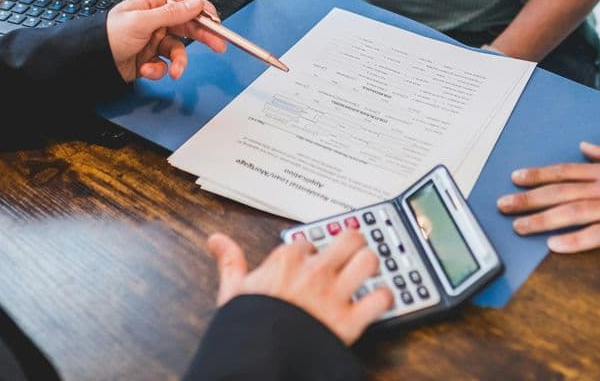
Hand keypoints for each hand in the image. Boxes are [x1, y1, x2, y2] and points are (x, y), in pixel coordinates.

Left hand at [104, 0, 227, 81]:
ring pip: (178, 50)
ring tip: (174, 71)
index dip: (203, 12)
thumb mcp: (142, 21)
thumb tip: (195, 5)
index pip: (186, 3)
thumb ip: (172, 13)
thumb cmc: (108, 35)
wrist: (91, 61)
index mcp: (153, 4)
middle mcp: (156, 21)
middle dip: (203, 37)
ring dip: (178, 62)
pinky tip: (147, 69)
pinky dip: (159, 70)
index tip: (216, 23)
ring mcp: (154, 40)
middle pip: (188, 26)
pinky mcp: (150, 58)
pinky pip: (165, 64)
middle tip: (218, 45)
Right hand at [207, 231, 392, 345]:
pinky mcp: (350, 321)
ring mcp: (334, 296)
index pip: (310, 240)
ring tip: (366, 273)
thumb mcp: (232, 291)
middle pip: (349, 239)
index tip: (311, 261)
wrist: (258, 360)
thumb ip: (230, 261)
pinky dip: (383, 300)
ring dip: (370, 266)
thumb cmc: (247, 327)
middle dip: (353, 244)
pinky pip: (380, 299)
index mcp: (287, 261)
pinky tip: (376, 302)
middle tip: (351, 254)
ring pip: (368, 261)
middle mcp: (315, 273)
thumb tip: (216, 240)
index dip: (312, 251)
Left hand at [496, 142, 599, 251]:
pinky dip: (577, 240)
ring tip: (520, 227)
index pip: (565, 171)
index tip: (516, 177)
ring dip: (543, 220)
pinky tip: (556, 246)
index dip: (538, 175)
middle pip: (561, 191)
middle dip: (529, 199)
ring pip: (573, 212)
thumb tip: (586, 147)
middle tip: (502, 205)